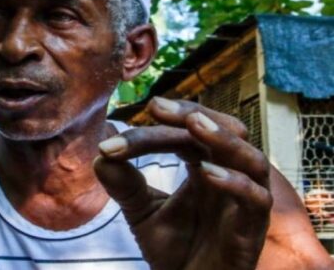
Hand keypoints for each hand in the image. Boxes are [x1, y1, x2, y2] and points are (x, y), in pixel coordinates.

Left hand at [95, 97, 271, 269]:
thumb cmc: (174, 250)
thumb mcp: (142, 213)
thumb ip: (125, 186)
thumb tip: (100, 155)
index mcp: (204, 168)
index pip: (185, 135)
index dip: (154, 130)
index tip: (116, 138)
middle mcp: (229, 178)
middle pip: (226, 132)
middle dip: (194, 114)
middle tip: (158, 106)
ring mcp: (244, 203)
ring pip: (252, 159)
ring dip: (223, 139)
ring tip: (194, 124)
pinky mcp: (251, 231)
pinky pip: (256, 200)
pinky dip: (235, 183)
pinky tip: (207, 173)